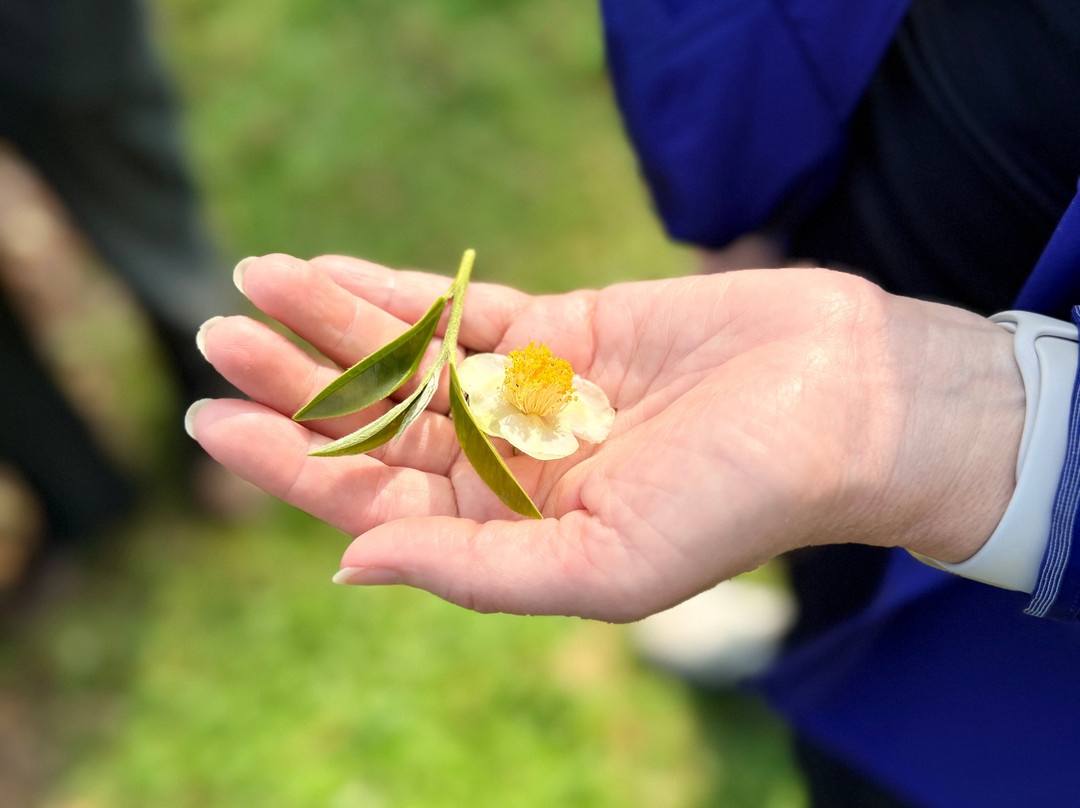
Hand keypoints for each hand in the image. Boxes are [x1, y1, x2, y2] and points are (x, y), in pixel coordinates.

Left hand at [188, 254, 1023, 620]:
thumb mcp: (605, 566)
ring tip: (250, 285)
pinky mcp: (562, 330)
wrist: (843, 404)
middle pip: (379, 427)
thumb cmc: (740, 499)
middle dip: (295, 386)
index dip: (291, 467)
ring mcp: (531, 396)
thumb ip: (476, 573)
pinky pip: (461, 311)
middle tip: (215, 341)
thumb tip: (348, 569)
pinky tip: (332, 273)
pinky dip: (397, 294)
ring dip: (332, 327)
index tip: (215, 426)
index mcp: (512, 536)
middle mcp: (510, 470)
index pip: (375, 505)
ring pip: (409, 361)